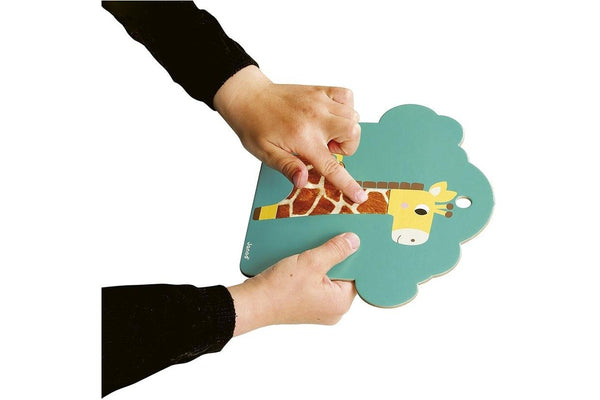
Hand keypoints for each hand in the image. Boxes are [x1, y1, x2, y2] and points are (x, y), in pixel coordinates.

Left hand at [214, 66, 366, 203]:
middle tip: (326, 147)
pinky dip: (346, 106)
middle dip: (347, 146)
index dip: (348, 184)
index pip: (331, 165)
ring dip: (346, 128)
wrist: (247, 96)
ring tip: (325, 132)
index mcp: (303, 138)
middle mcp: (315, 118)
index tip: (359, 196)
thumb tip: (302, 182)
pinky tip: (330, 115)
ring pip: (354, 115)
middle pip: (353, 134)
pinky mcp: (320, 90)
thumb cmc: (254, 126)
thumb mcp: (265, 153)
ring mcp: (320, 101)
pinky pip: (347, 95)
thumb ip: (287, 167)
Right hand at [228, 232, 358, 335]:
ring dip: (320, 263)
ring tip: (310, 252)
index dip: (352, 256)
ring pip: (327, 278)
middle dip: (333, 258)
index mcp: (340, 303)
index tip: (348, 240)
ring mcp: (319, 309)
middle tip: (325, 243)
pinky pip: (315, 284)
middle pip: (342, 275)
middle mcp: (333, 310)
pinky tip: (302, 261)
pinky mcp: (306, 305)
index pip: (356, 274)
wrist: (253, 303)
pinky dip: (310, 271)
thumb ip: (335, 250)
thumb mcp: (312, 262)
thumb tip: (354, 241)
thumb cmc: (280, 289)